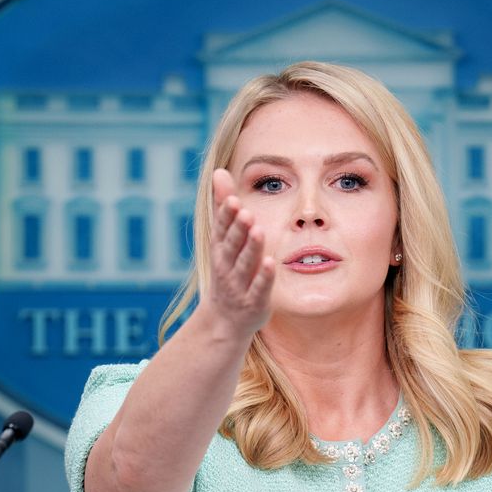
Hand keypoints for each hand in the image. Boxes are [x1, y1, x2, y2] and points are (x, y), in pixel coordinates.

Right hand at [199, 167, 274, 340]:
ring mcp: (239, 285)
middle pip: (232, 244)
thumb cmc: (227, 271)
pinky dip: (264, 277)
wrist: (224, 320)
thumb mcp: (223, 239)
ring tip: (258, 230)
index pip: (221, 229)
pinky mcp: (254, 301)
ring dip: (252, 248)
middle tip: (246, 211)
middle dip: (238, 228)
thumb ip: (223, 207)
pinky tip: (271, 263)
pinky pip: (259, 288)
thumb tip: (220, 171)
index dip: (226, 215)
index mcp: (220, 249)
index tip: (234, 200)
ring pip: (245, 264)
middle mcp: (226, 266)